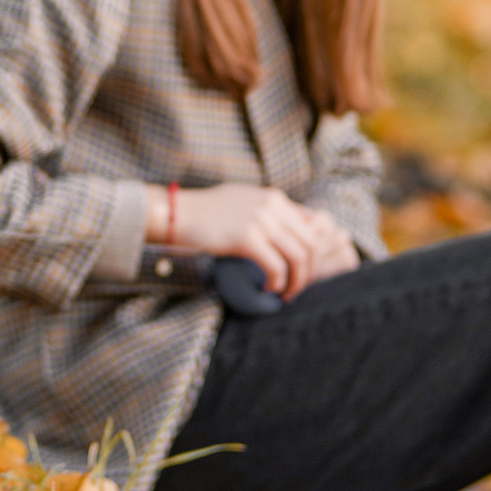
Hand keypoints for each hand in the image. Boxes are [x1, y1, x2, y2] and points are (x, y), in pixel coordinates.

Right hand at [145, 184, 355, 299]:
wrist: (177, 212)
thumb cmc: (206, 212)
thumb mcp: (244, 201)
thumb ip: (269, 211)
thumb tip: (291, 230)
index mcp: (274, 198)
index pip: (313, 226)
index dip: (313, 253)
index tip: (302, 270)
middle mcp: (272, 205)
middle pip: (311, 243)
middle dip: (308, 271)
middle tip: (296, 288)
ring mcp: (261, 220)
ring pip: (299, 257)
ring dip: (297, 280)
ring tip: (286, 293)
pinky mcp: (247, 237)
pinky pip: (276, 266)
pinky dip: (277, 282)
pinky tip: (268, 288)